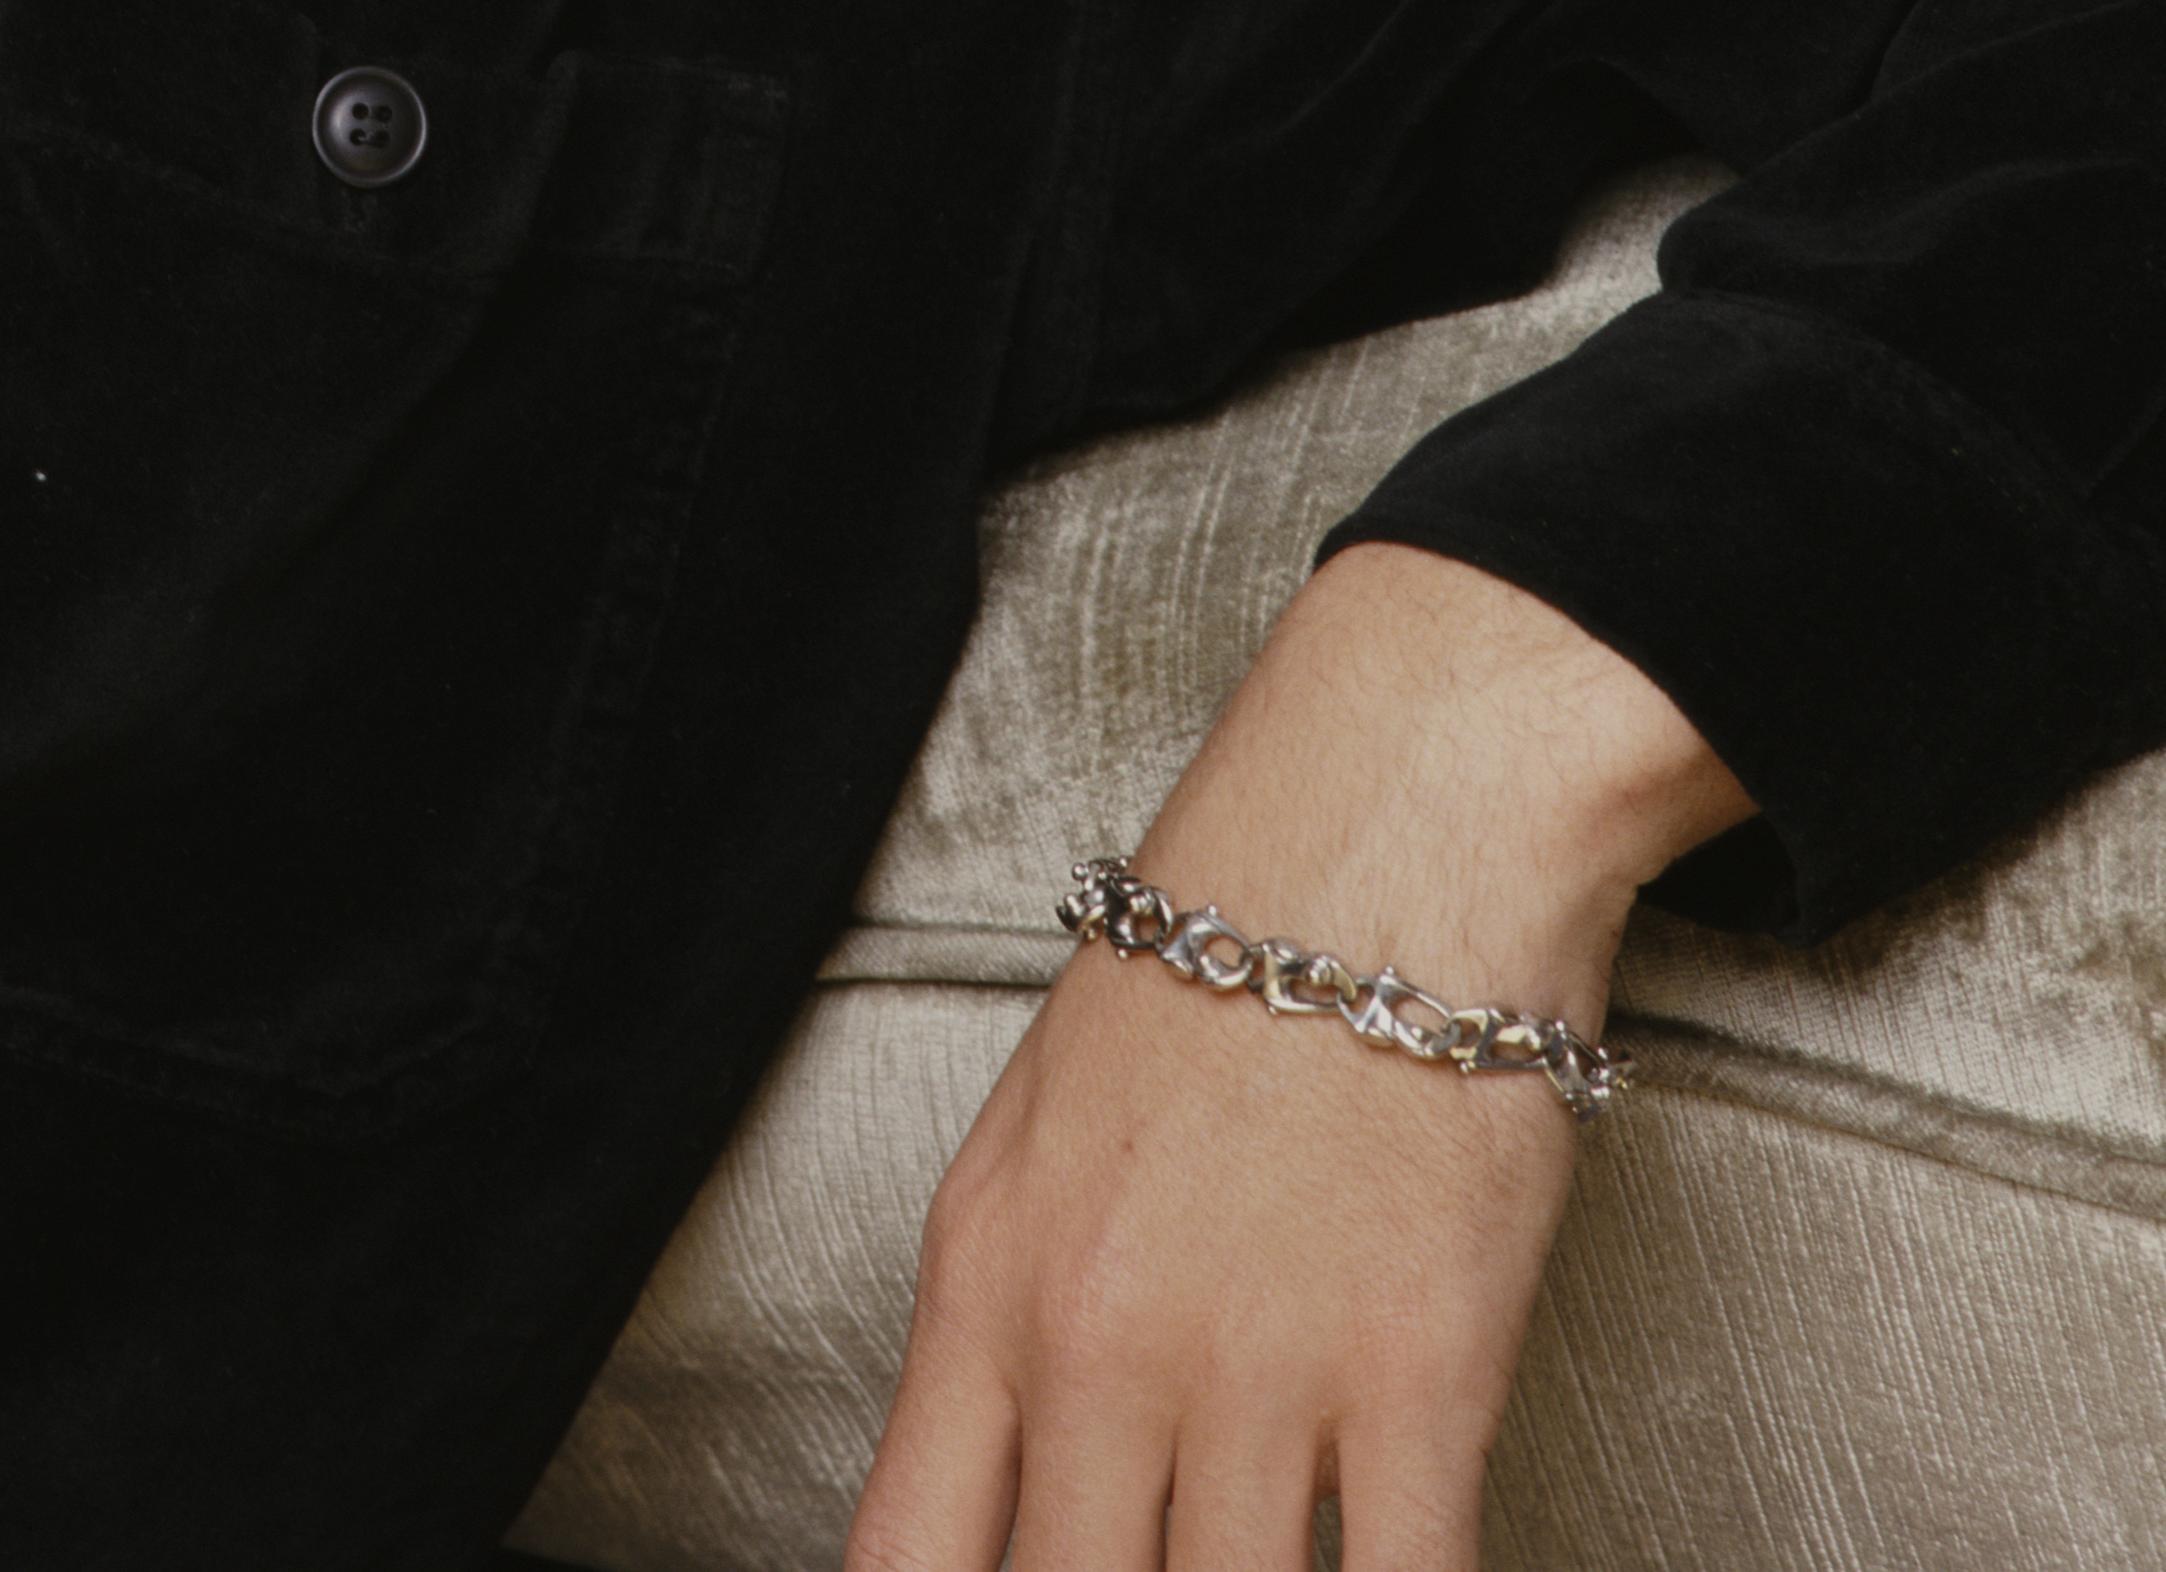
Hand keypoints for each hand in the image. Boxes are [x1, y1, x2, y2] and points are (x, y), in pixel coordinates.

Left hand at [844, 547, 1753, 1569]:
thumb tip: (1014, 1494)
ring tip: (1262, 1568)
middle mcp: (1098, 1344)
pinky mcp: (1420, 1376)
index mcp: (986, 1282)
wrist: (1382, 827)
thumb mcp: (1041, 1134)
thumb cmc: (1227, 959)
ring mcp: (1257, 1371)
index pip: (906, 1558)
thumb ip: (1014, 1326)